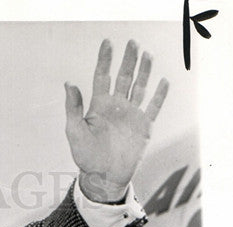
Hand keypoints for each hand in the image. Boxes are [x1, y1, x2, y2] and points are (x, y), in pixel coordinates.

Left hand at [65, 39, 168, 202]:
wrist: (102, 177)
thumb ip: (73, 108)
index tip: (107, 43)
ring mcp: (131, 115)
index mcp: (99, 105)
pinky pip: (154, 107)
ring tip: (147, 54)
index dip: (104, 60)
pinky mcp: (144, 126)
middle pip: (124, 77)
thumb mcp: (74, 132)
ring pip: (140, 87)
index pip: (102, 77)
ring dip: (144, 71)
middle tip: (132, 42)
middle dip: (128, 60)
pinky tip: (164, 81)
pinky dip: (160, 95)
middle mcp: (116, 106)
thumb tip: (69, 83)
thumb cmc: (85, 156)